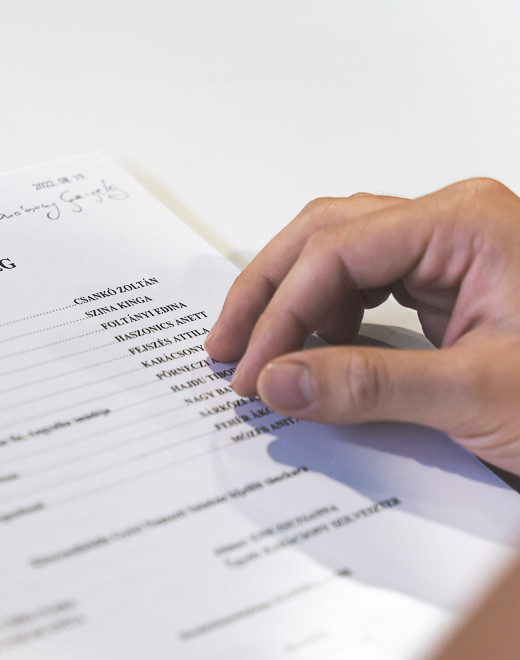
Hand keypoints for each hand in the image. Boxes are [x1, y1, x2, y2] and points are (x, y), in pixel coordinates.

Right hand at [204, 178, 519, 474]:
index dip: (280, 314)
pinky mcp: (448, 286)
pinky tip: (308, 352)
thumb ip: (368, 385)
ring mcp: (450, 251)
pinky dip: (324, 318)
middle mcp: (453, 223)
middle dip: (267, 293)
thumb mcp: (478, 393)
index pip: (335, 253)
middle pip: (324, 236)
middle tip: (225, 349)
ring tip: (258, 354)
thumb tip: (278, 380)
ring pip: (337, 255)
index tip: (250, 372)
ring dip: (290, 303)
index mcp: (464, 223)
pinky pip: (364, 285)